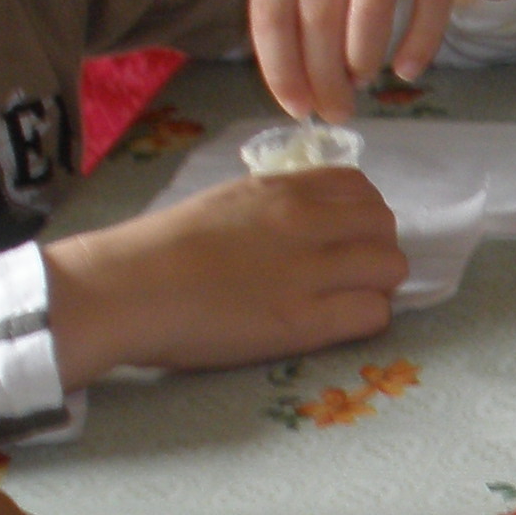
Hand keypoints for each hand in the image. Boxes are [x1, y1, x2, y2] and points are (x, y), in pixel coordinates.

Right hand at [42, 170, 405, 381]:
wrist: (124, 289)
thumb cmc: (159, 249)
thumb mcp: (226, 201)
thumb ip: (274, 203)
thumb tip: (308, 214)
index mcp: (281, 189)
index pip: (360, 188)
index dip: (362, 218)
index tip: (344, 240)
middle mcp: (302, 221)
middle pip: (385, 226)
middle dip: (377, 251)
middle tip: (351, 277)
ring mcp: (307, 271)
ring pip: (391, 268)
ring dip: (378, 286)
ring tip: (345, 302)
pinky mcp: (304, 320)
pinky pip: (373, 314)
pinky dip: (367, 320)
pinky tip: (335, 325)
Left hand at [249, 0, 487, 122]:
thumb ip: (299, 13)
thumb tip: (304, 95)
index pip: (272, 6)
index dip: (282, 66)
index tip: (298, 108)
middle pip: (319, 11)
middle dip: (326, 75)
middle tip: (337, 111)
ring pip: (371, 3)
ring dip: (364, 57)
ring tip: (363, 82)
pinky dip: (419, 43)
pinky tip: (407, 69)